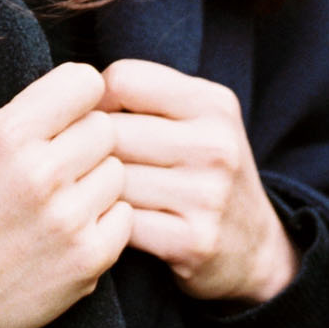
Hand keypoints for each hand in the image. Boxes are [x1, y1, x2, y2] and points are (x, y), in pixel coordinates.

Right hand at [0, 62, 131, 327]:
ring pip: (118, 170)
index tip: (69, 111)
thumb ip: (16, 107)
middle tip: (62, 160)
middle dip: (85, 140)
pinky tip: (73, 227)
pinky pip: (124, 215)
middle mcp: (41, 173)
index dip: (78, 95)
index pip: (84, 81)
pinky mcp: (90, 258)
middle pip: (105, 127)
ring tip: (64, 197)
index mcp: (7, 134)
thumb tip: (71, 84)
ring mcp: (69, 218)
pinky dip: (104, 220)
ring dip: (96, 180)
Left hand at [97, 58, 293, 304]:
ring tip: (99, 193)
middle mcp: (215, 145)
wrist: (257, 248)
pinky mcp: (193, 241)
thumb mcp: (198, 119)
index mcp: (213, 103)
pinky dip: (107, 222)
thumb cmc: (205, 172)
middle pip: (111, 131)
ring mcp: (207, 195)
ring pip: (111, 178)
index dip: (96, 101)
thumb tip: (72, 93)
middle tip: (86, 165)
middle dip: (89, 149)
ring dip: (95, 189)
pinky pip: (121, 221)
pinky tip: (113, 222)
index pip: (123, 79)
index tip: (95, 123)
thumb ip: (147, 95)